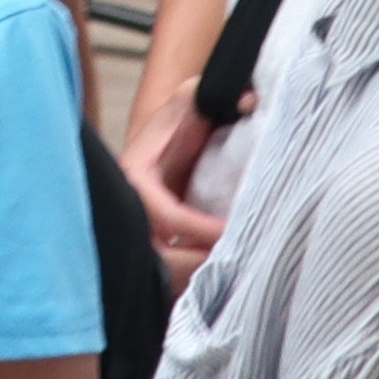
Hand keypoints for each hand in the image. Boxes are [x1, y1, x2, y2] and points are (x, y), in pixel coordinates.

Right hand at [117, 101, 229, 283]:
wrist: (161, 142)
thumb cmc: (176, 123)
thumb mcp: (189, 100)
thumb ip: (213, 96)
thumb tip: (250, 102)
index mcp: (135, 179)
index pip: (165, 215)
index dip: (199, 229)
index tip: (230, 232)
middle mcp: (128, 211)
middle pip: (159, 257)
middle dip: (196, 265)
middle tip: (234, 264)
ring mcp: (135, 233)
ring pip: (160, 273)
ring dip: (192, 279)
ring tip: (229, 277)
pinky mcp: (148, 249)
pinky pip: (165, 277)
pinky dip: (188, 283)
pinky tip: (216, 282)